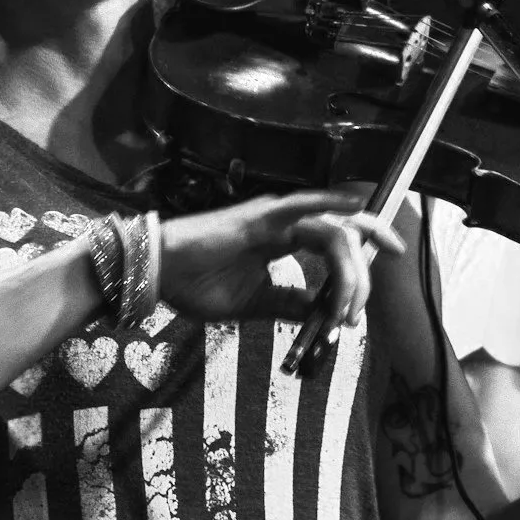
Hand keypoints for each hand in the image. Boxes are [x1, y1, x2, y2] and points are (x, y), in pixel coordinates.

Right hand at [157, 190, 403, 323]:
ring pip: (333, 233)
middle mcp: (287, 223)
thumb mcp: (254, 302)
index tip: (357, 313)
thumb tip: (323, 312)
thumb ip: (288, 303)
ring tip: (349, 306)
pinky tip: (355, 207)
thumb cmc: (196, 284)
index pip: (337, 247)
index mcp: (285, 239)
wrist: (157, 274)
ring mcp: (276, 216)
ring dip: (349, 271)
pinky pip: (304, 206)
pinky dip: (330, 203)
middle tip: (356, 316)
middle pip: (344, 240)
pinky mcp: (262, 216)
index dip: (358, 273)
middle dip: (362, 277)